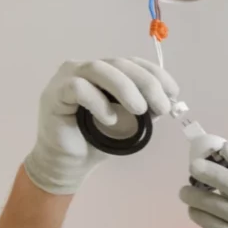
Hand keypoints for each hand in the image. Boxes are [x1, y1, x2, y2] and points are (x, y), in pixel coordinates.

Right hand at [23, 58, 179, 194]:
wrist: (67, 165)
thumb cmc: (94, 142)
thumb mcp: (127, 123)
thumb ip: (143, 108)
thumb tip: (165, 100)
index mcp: (102, 71)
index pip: (131, 63)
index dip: (154, 73)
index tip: (173, 92)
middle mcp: (83, 68)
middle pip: (119, 64)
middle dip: (146, 83)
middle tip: (162, 106)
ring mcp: (66, 78)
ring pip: (99, 70)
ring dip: (125, 88)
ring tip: (140, 110)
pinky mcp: (55, 94)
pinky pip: (79, 88)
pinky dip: (99, 103)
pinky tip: (110, 119)